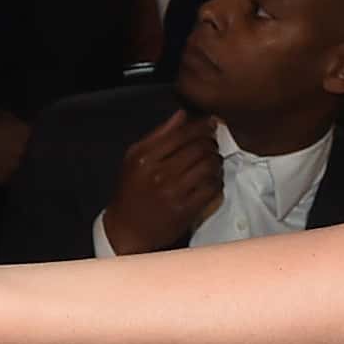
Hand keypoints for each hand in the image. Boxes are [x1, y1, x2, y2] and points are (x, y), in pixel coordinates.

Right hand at [0, 111, 31, 186]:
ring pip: (15, 166)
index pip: (31, 136)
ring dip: (8, 163)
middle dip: (17, 151)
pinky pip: (4, 176)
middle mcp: (24, 151)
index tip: (13, 137)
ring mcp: (14, 167)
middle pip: (25, 153)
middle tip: (3, 148)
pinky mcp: (2, 180)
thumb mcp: (0, 115)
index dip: (21, 137)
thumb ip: (14, 124)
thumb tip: (17, 129)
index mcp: (25, 132)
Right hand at [100, 110, 223, 255]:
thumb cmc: (130, 191)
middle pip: (198, 148)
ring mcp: (174, 193)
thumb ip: (158, 134)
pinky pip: (212, 188)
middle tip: (212, 142)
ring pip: (209, 166)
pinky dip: (217, 180)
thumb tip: (182, 114)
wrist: (127, 229)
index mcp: (145, 158)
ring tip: (213, 159)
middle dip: (210, 142)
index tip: (209, 123)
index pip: (181, 134)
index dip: (200, 126)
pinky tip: (212, 178)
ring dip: (216, 160)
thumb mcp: (134, 157)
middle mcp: (159, 174)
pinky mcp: (187, 210)